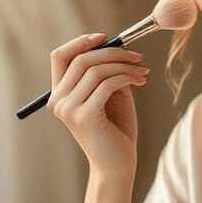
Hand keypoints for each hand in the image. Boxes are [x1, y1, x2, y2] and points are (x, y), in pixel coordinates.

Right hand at [48, 33, 148, 176]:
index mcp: (59, 94)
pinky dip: (126, 77)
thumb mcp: (110, 94)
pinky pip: (107, 84)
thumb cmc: (116, 129)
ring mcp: (68, 110)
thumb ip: (106, 72)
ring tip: (142, 72)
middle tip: (137, 56)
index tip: (106, 38)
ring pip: (95, 70)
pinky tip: (141, 81)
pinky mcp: (84, 117)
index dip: (81, 42)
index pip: (60, 56)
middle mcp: (58, 101)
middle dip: (113, 52)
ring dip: (124, 66)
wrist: (118, 164)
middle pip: (80, 59)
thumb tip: (116, 47)